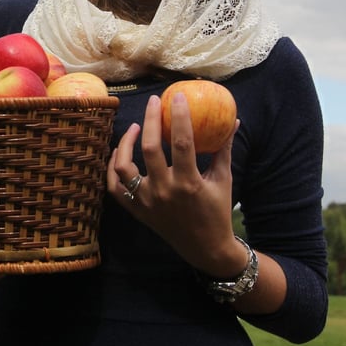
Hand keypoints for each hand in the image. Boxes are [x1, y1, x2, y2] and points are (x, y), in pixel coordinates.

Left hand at [107, 93, 246, 277]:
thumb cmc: (217, 211)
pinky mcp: (137, 211)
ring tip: (136, 127)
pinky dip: (113, 168)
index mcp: (189, 183)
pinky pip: (116, 187)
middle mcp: (165, 191)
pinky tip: (119, 152)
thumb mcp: (223, 180)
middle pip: (150, 149)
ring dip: (126, 143)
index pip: (182, 142)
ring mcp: (147, 202)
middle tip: (154, 102)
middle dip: (150, 120)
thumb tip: (232, 120)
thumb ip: (224, 149)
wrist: (205, 248)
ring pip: (125, 167)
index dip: (179, 116)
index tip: (177, 97)